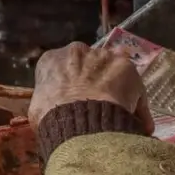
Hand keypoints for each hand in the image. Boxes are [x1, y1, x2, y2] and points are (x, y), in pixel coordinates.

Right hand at [32, 42, 150, 131]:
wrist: (79, 124)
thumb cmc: (52, 119)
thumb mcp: (38, 111)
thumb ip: (46, 102)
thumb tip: (50, 108)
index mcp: (51, 60)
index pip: (61, 67)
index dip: (70, 84)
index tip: (75, 99)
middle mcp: (77, 50)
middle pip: (89, 64)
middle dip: (94, 80)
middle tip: (98, 104)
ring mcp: (103, 55)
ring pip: (112, 70)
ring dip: (116, 87)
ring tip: (119, 113)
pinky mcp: (126, 66)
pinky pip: (134, 87)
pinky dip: (136, 104)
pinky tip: (136, 122)